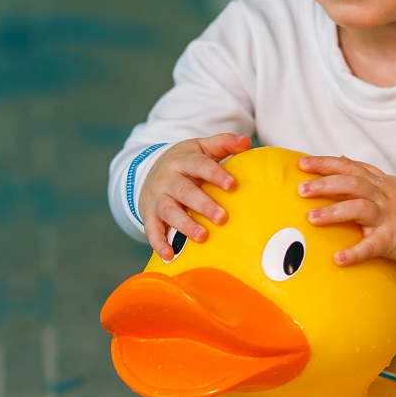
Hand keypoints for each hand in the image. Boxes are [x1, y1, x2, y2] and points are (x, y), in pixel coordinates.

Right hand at [139, 133, 251, 259]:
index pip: (199, 165)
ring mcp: (157, 197)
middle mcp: (168, 178)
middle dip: (203, 204)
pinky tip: (169, 255)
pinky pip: (151, 229)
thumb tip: (246, 141)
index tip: (231, 184)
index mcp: (183, 160)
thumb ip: (224, 143)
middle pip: (184, 191)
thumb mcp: (202, 148)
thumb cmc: (186, 161)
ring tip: (202, 236)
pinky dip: (158, 243)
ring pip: (169, 211)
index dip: (215, 174)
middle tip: (222, 217)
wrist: (151, 170)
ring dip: (184, 224)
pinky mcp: (149, 214)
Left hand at [297, 155, 395, 265]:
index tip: (302, 164)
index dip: (325, 164)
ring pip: (359, 209)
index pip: (348, 167)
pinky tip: (338, 259)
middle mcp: (380, 196)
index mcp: (377, 182)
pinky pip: (372, 245)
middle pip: (352, 184)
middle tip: (302, 190)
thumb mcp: (387, 184)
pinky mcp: (391, 239)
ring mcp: (386, 217)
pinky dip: (355, 252)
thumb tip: (340, 157)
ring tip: (311, 218)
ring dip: (334, 213)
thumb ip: (364, 171)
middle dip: (325, 185)